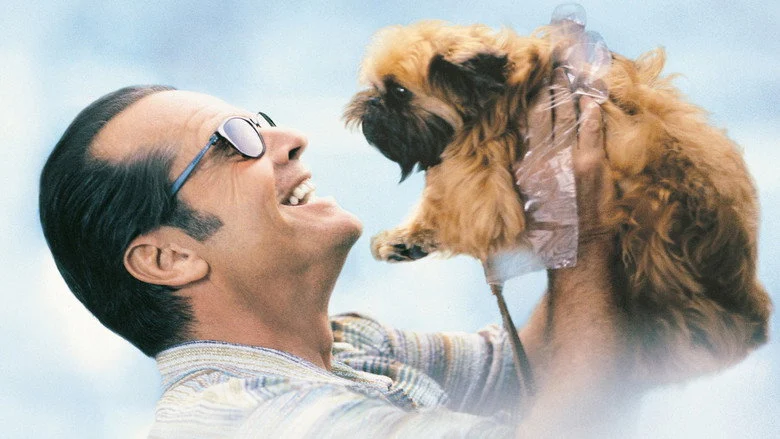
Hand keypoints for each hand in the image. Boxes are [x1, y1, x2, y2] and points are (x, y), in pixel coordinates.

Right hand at [523, 67, 614, 247]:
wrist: (574, 250)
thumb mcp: (524, 203)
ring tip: (570, 76)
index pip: (525, 128)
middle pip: (544, 115)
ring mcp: (567, 160)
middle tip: (555, 72)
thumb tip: (521, 156)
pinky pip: (590, 129)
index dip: (530, 104)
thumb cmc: (548, 232)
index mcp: (525, 168)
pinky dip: (591, 112)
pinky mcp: (590, 164)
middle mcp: (542, 159)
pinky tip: (591, 99)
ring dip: (569, 94)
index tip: (532, 87)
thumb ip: (522, 177)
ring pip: (566, 117)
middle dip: (550, 91)